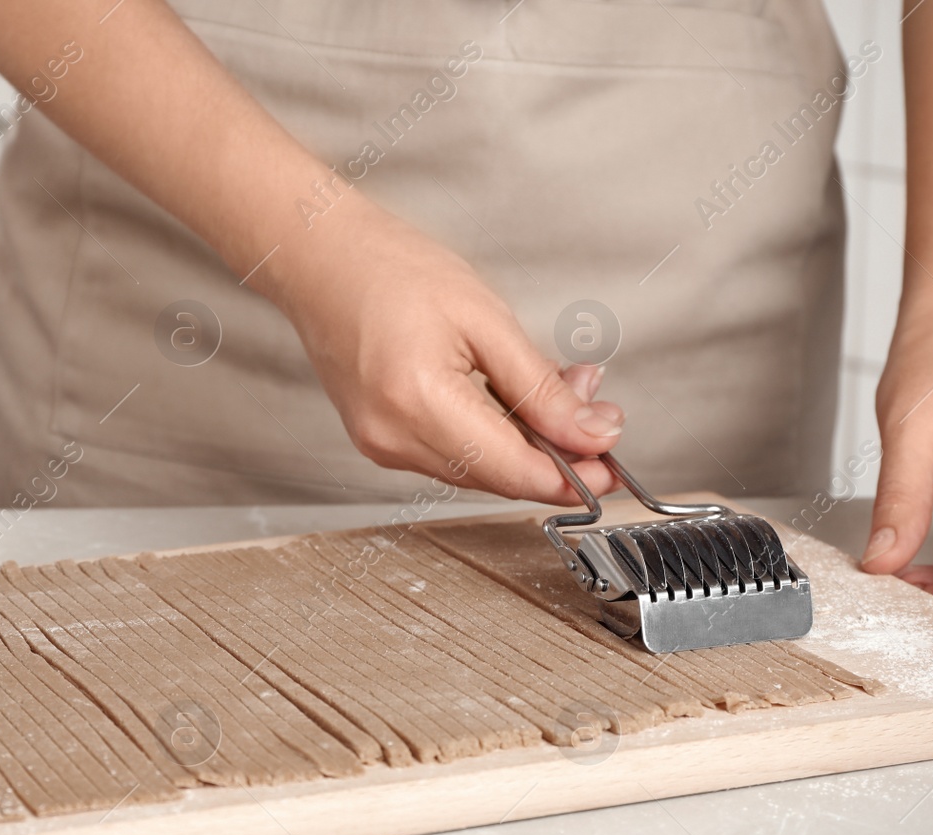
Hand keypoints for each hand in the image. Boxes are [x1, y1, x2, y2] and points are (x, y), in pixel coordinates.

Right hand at [257, 196, 625, 503]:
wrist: (319, 258)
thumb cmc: (389, 269)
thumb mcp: (486, 318)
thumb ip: (541, 387)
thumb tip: (591, 434)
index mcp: (419, 404)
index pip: (513, 471)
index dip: (572, 477)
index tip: (612, 465)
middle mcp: (394, 438)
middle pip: (499, 478)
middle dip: (556, 452)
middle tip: (595, 407)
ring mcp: (382, 445)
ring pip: (479, 470)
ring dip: (528, 442)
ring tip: (559, 388)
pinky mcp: (380, 441)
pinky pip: (453, 456)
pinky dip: (493, 436)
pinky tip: (514, 400)